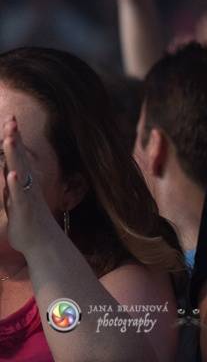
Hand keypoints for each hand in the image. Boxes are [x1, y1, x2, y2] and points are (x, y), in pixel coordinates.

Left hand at [1, 117, 62, 254]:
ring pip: (20, 172)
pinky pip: (20, 195)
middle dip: (14, 138)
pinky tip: (12, 174)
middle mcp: (27, 184)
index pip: (17, 155)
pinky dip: (16, 184)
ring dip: (15, 155)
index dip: (13, 137)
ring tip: (10, 139)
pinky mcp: (24, 210)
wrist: (42, 243)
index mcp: (24, 180)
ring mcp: (27, 195)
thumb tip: (8, 169)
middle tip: (11, 119)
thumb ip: (11, 182)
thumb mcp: (16, 198)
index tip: (11, 118)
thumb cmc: (28, 220)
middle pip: (19, 157)